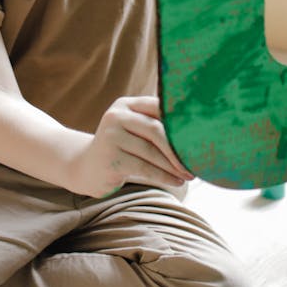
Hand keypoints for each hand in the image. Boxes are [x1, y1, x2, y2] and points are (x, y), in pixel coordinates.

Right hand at [67, 95, 193, 198]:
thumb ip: (155, 124)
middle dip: (179, 148)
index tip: (201, 135)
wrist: (86, 167)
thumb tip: (196, 131)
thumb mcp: (133, 130)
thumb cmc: (121, 148)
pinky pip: (144, 168)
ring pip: (151, 151)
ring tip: (189, 175)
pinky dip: (164, 176)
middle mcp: (116, 116)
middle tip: (197, 161)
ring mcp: (110, 137)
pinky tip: (176, 182)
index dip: (180, 121)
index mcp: (125, 105)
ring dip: (174, 165)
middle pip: (156, 130)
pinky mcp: (110, 159)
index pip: (158, 107)